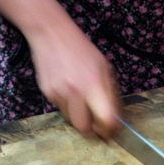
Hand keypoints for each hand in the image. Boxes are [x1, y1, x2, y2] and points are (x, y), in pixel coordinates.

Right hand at [28, 12, 119, 138]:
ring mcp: (59, 93)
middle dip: (91, 130)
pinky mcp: (47, 93)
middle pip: (84, 128)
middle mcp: (76, 91)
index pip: (105, 118)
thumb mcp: (104, 67)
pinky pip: (60, 108)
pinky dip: (67, 105)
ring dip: (78, 117)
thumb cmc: (81, 50)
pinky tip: (67, 89)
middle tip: (96, 126)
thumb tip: (116, 117)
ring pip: (71, 120)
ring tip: (81, 101)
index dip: (109, 129)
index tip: (110, 130)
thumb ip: (110, 93)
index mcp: (94, 84)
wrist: (51, 33)